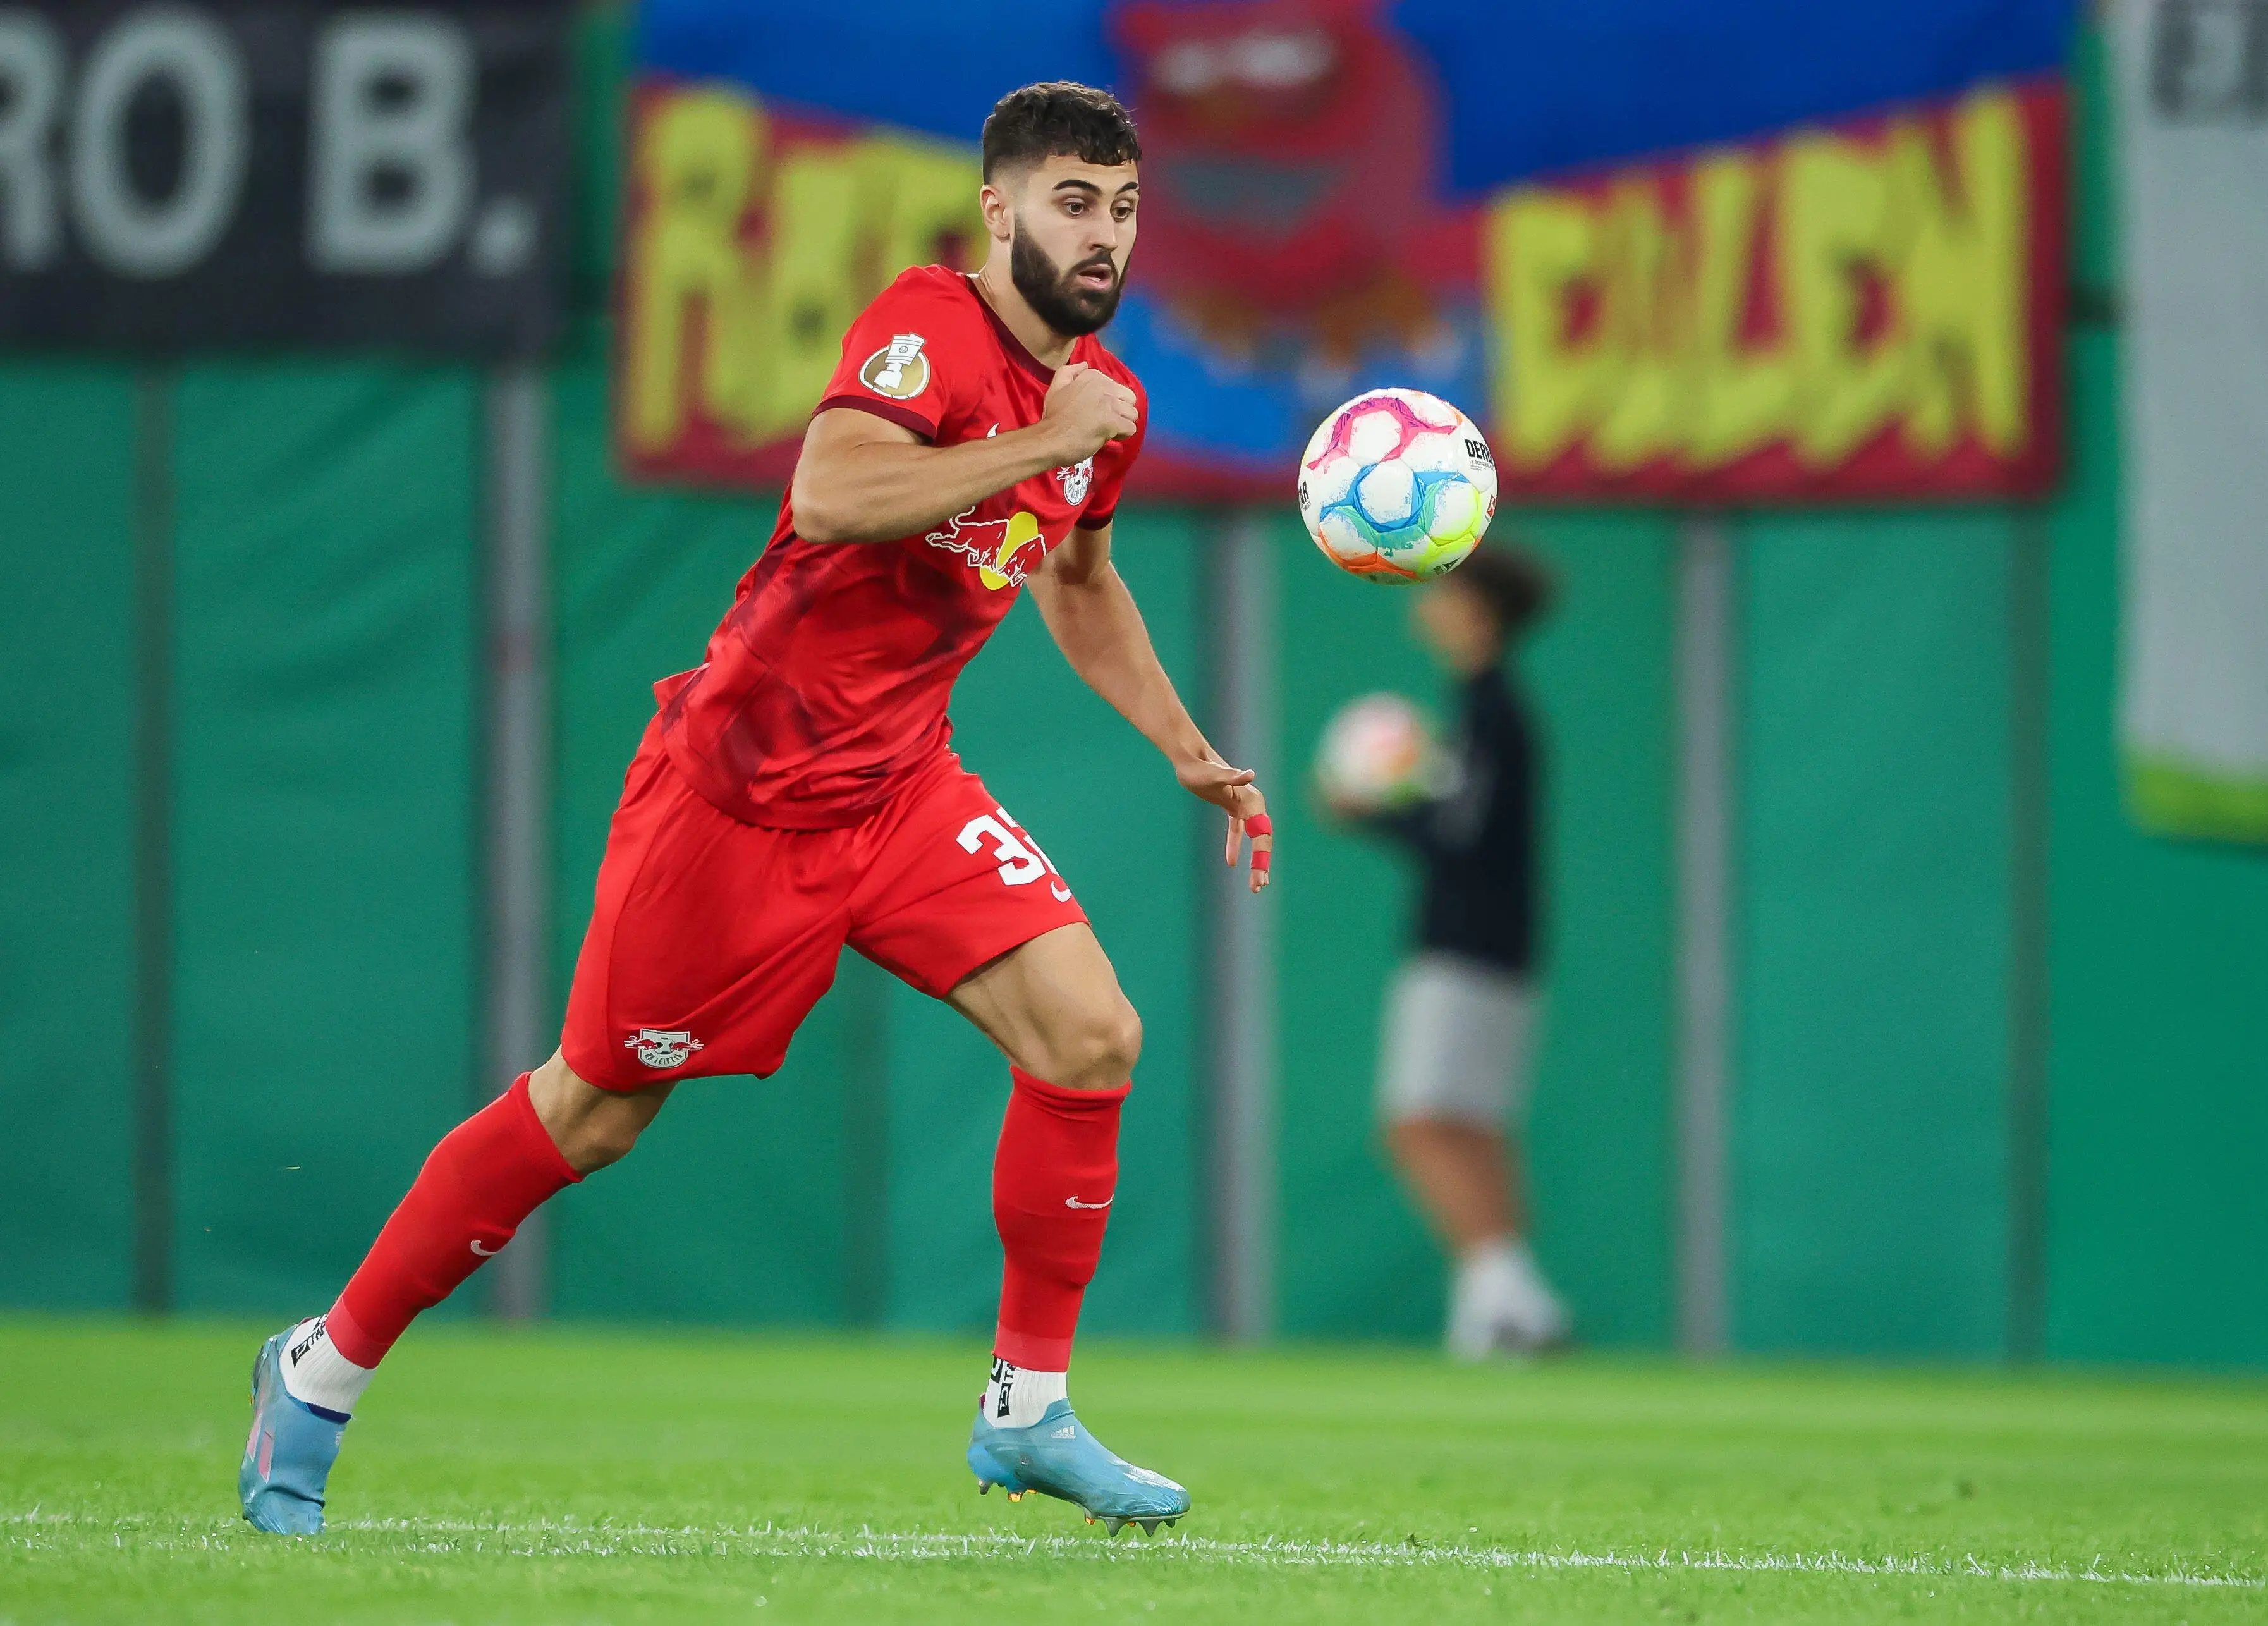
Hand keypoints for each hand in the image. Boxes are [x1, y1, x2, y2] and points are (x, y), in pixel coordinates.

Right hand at [1039, 362, 1139, 462]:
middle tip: (1106, 420)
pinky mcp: (1113, 422)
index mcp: (1092, 377)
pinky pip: (1131, 428)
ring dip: (1122, 423)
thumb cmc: (1053, 416)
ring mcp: (1109, 404)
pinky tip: (1109, 437)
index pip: (1115, 386)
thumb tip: (1084, 364)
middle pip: (1129, 398)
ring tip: (1107, 429)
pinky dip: (1122, 435)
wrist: (1049, 439)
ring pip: (1132, 413)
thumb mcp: (1056, 387)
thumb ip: (1069, 372)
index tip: (1093, 410)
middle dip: (1120, 410)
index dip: (1107, 400)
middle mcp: (1103, 387)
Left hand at [1178, 757, 1272, 892]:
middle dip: (1261, 863)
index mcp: (1252, 799)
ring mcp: (1242, 805)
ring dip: (1254, 860)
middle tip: (1258, 887)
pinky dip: (1235, 847)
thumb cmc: (1199, 768)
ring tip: (1255, 885)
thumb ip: (1232, 776)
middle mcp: (1252, 803)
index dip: (1262, 856)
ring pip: (1253, 837)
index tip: (1259, 876)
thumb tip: (1251, 774)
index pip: (1262, 833)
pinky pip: (1237, 831)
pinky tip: (1231, 863)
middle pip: (1262, 838)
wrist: (1189, 758)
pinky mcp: (1231, 807)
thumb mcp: (1213, 775)